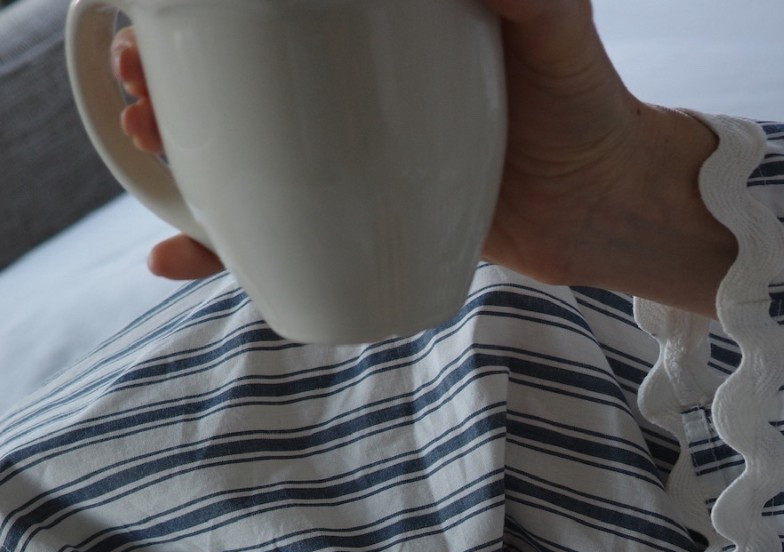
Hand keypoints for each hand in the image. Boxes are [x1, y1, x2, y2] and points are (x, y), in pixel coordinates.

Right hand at [112, 4, 732, 311]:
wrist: (613, 210)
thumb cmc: (588, 102)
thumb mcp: (549, 24)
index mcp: (378, 29)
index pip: (280, 18)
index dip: (209, 18)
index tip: (161, 16)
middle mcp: (355, 89)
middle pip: (239, 79)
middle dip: (168, 74)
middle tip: (132, 79)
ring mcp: (355, 158)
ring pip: (248, 154)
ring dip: (178, 150)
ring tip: (139, 138)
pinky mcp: (363, 222)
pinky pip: (283, 232)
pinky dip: (230, 250)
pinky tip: (172, 257)